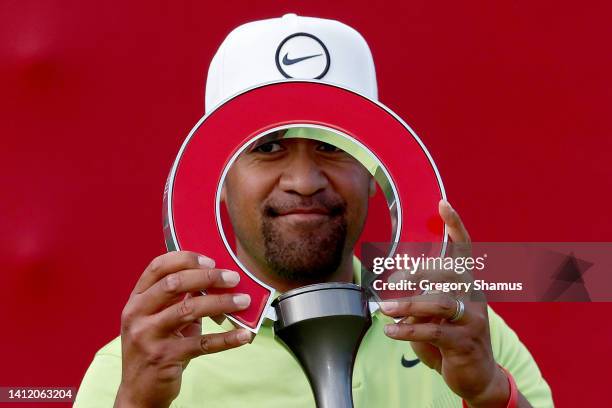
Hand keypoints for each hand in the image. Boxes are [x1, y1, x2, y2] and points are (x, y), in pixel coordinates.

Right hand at [115, 251, 252, 407]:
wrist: (139, 391)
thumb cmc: (157, 348)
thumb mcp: (161, 319)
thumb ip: (180, 298)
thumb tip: (216, 278)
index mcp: (136, 300)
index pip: (157, 267)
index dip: (185, 258)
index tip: (211, 260)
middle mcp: (137, 314)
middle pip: (174, 284)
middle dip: (208, 277)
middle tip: (233, 278)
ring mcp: (147, 336)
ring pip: (188, 310)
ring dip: (221, 303)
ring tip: (243, 302)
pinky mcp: (163, 357)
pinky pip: (201, 344)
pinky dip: (226, 339)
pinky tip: (243, 335)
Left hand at [380, 201, 511, 406]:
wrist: (477, 377)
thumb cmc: (452, 341)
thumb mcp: (434, 318)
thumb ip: (419, 303)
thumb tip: (394, 296)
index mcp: (468, 285)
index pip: (465, 250)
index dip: (455, 226)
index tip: (443, 203)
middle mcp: (475, 297)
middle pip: (447, 272)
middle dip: (417, 274)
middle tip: (391, 283)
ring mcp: (473, 320)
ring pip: (439, 303)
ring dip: (407, 305)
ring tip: (385, 309)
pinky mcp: (465, 342)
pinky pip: (433, 331)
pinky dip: (408, 330)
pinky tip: (390, 332)